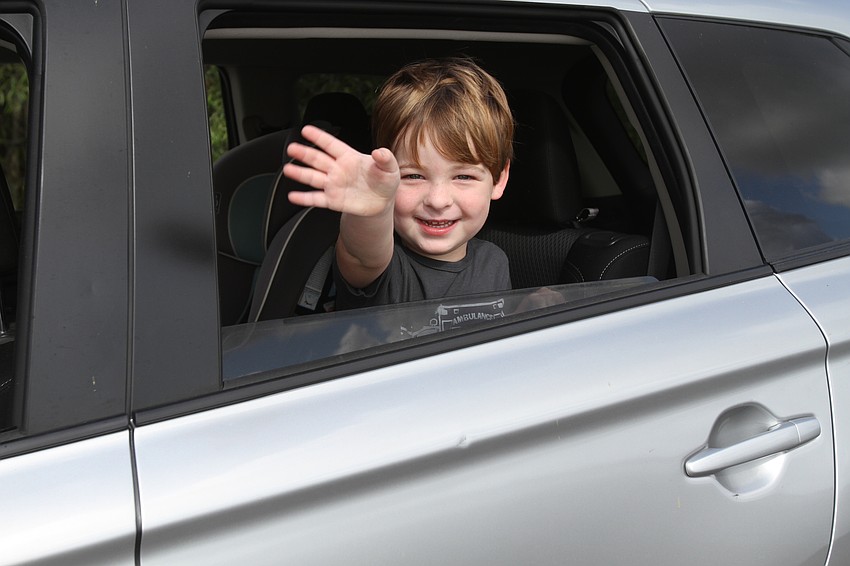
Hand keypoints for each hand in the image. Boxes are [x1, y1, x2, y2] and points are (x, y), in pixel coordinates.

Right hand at [284, 125, 399, 216]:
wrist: (383, 202)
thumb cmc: (384, 181)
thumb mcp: (390, 168)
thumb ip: (385, 159)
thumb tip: (380, 151)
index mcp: (349, 158)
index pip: (332, 145)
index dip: (320, 137)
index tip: (307, 130)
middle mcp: (338, 170)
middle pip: (318, 159)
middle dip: (304, 153)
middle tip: (292, 147)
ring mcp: (334, 185)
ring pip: (313, 177)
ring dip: (300, 173)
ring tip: (288, 169)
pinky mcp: (333, 201)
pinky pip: (316, 199)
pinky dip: (304, 199)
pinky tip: (294, 196)